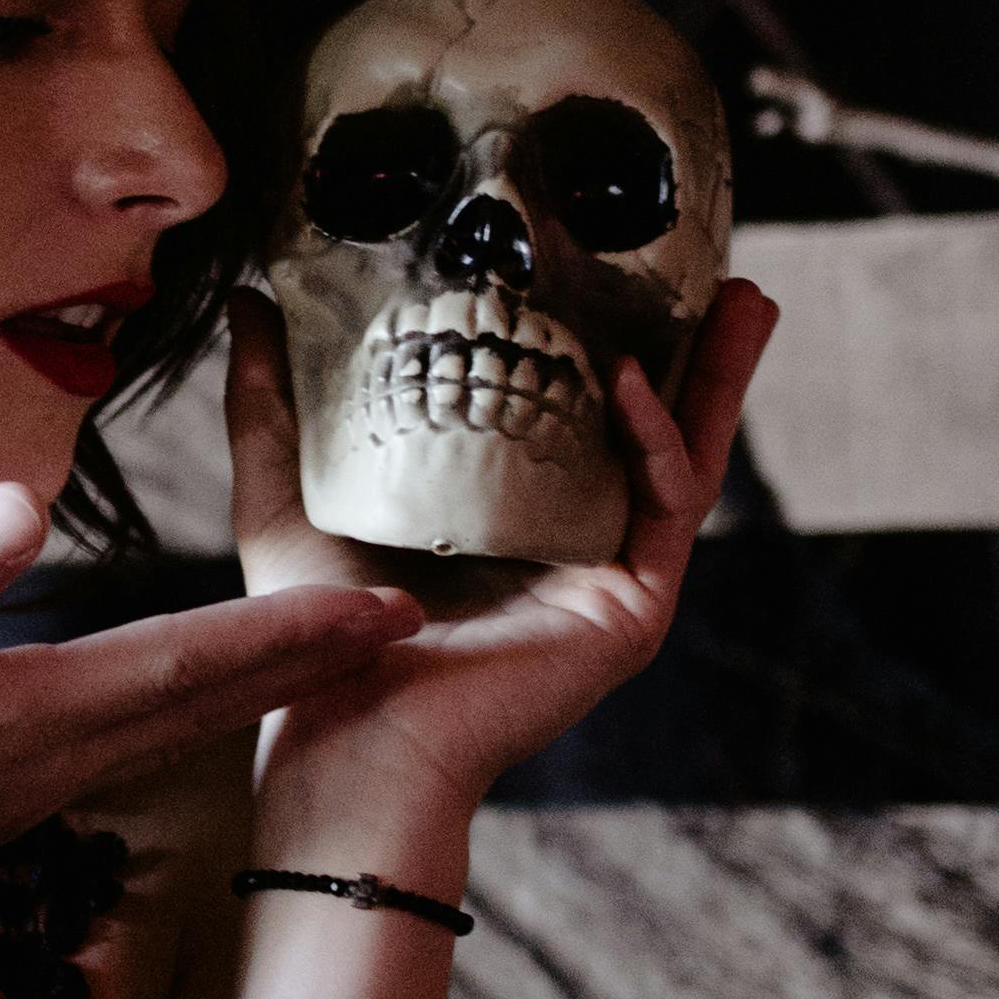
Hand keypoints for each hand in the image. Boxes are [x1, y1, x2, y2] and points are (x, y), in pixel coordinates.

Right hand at [0, 486, 419, 942]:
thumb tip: (22, 506)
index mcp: (24, 715)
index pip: (187, 663)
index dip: (292, 630)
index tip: (387, 609)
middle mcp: (53, 762)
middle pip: (213, 701)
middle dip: (316, 659)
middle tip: (418, 627)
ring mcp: (36, 789)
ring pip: (183, 729)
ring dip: (271, 688)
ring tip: (348, 650)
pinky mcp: (12, 796)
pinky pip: (137, 743)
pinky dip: (202, 709)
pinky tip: (221, 691)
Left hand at [221, 279, 780, 837]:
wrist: (347, 735)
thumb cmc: (313, 634)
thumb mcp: (288, 492)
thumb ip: (272, 400)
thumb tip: (252, 300)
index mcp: (507, 514)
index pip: (573, 413)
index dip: (605, 340)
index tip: (618, 263)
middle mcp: (568, 542)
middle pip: (649, 429)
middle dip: (695, 351)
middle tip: (724, 272)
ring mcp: (606, 577)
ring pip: (684, 459)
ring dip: (719, 380)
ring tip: (746, 300)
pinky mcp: (629, 610)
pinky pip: (666, 510)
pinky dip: (657, 440)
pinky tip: (634, 380)